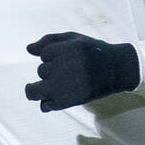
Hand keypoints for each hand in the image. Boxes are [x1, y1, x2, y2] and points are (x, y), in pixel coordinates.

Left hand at [24, 32, 138, 111]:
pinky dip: (49, 102)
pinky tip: (61, 96)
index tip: (70, 57)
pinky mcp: (66, 102)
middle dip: (51, 70)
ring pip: (35, 90)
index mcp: (66, 50)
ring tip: (61, 85)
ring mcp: (63, 87)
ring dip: (45, 87)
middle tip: (69, 72)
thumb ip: (48, 41)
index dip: (53, 55)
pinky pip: (45, 105)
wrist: (116, 70)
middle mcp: (63, 68)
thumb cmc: (92, 52)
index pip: (44, 54)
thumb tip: (28, 49)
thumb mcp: (73, 39)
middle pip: (41, 70)